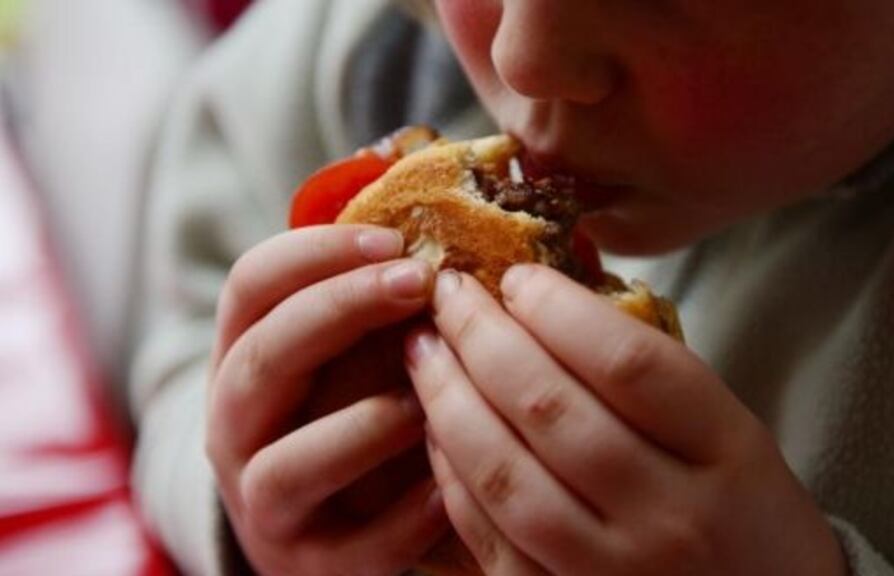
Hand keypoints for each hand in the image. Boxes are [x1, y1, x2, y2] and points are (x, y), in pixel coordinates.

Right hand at [207, 225, 447, 575]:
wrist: (318, 522)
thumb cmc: (348, 406)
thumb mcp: (348, 342)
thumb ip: (375, 278)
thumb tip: (419, 166)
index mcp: (244, 355)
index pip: (251, 285)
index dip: (316, 251)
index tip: (395, 234)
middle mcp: (237, 425)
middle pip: (264, 358)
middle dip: (340, 309)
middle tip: (419, 282)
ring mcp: (265, 500)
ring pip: (288, 464)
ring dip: (364, 424)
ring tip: (430, 398)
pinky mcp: (313, 562)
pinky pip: (355, 544)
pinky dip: (408, 514)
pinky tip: (456, 481)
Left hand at [404, 265, 846, 575]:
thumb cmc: (744, 513)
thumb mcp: (730, 432)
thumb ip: (651, 373)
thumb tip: (547, 298)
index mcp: (726, 453)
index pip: (626, 362)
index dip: (557, 309)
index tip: (517, 278)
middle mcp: (670, 516)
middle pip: (552, 409)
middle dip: (482, 337)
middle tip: (450, 294)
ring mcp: (614, 572)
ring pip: (505, 475)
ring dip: (448, 401)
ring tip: (424, 351)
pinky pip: (487, 537)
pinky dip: (451, 475)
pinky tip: (436, 427)